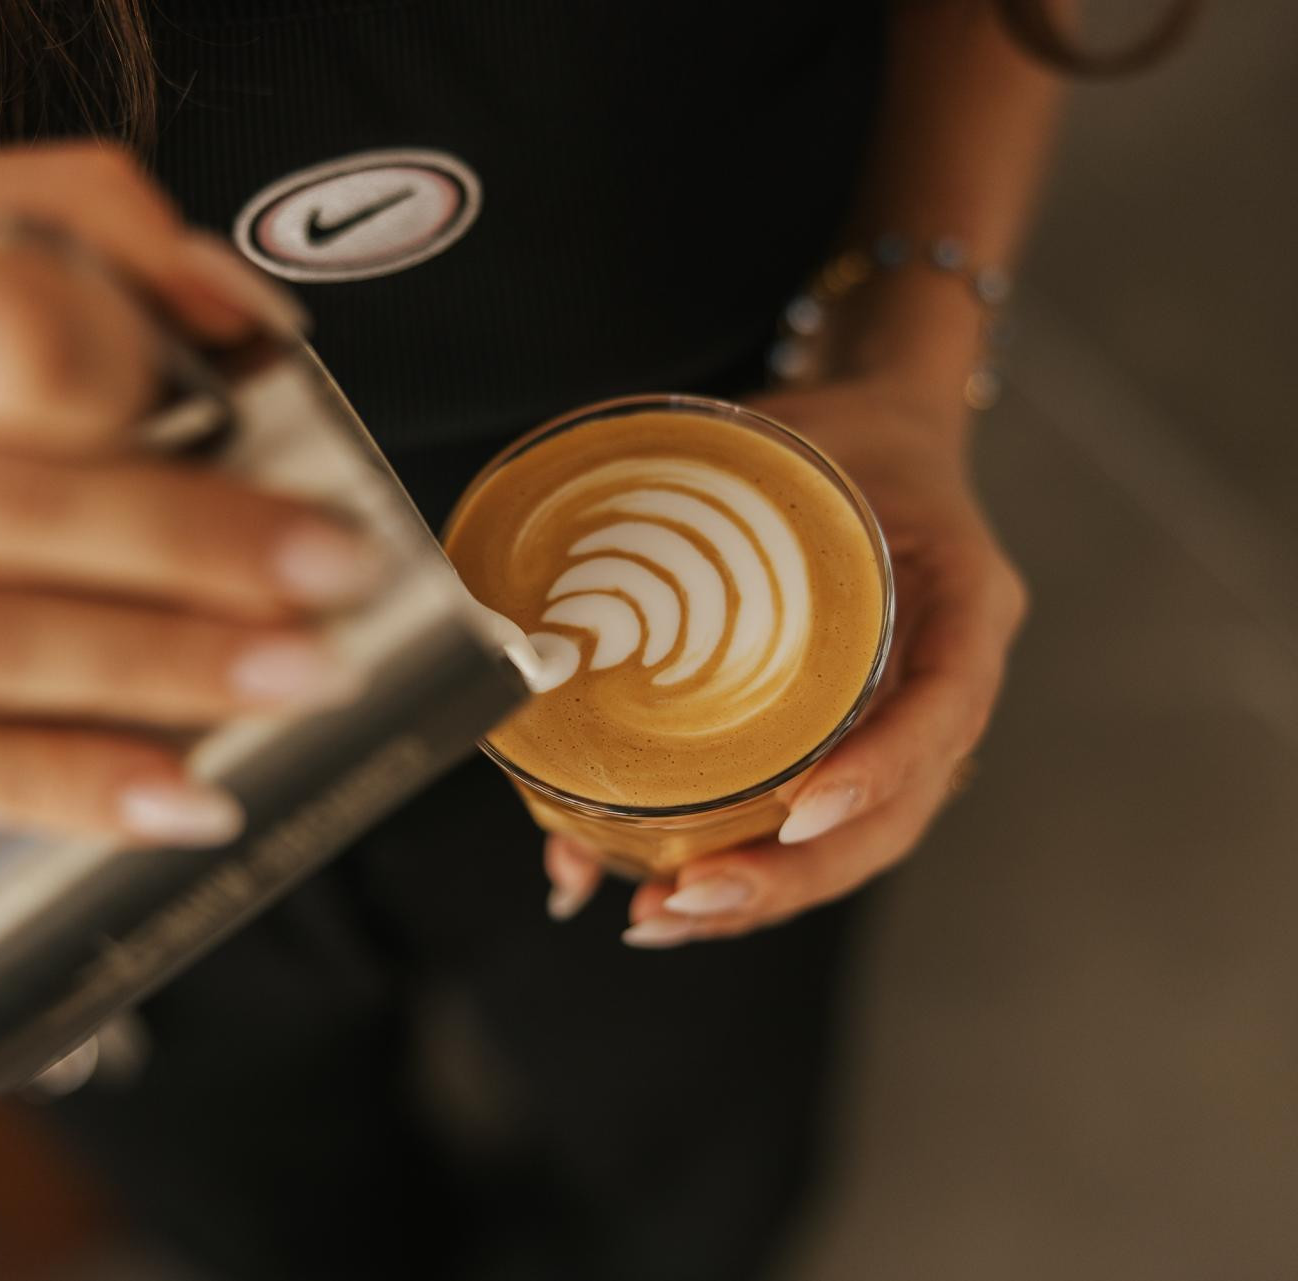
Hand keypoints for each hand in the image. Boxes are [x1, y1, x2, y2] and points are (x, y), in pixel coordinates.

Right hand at [0, 144, 374, 843]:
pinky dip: (51, 785)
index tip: (240, 419)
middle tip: (336, 580)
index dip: (149, 392)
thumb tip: (234, 317)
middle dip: (202, 557)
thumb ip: (39, 223)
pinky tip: (174, 792)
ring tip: (294, 680)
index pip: (2, 341)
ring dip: (157, 676)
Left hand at [542, 380, 1028, 942]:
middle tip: (689, 899)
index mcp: (965, 595)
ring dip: (765, 894)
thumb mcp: (782, 437)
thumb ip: (695, 487)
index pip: (944, 701)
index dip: (880, 767)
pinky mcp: (863, 742)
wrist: (883, 428)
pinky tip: (671, 898)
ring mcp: (913, 720)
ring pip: (860, 841)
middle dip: (792, 874)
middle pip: (898, 811)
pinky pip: (823, 825)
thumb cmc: (831, 434)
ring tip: (664, 922)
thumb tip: (550, 573)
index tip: (803, 810)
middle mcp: (953, 672)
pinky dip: (751, 866)